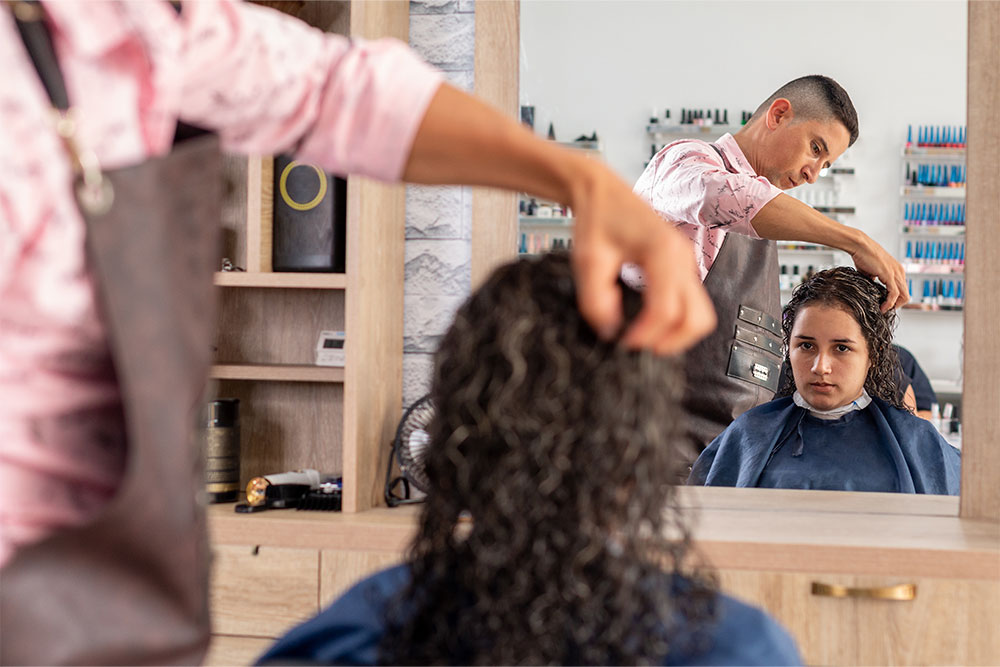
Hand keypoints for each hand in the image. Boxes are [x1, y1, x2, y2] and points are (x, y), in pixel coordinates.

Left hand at [569, 161, 715, 354]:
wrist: (603, 192)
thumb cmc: (597, 219)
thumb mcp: (588, 261)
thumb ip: (596, 301)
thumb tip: (611, 333)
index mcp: (663, 252)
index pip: (667, 310)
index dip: (645, 335)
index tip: (622, 343)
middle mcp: (682, 258)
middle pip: (698, 319)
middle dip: (671, 342)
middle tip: (639, 346)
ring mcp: (686, 264)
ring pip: (700, 315)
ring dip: (675, 335)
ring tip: (642, 336)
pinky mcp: (682, 268)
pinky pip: (691, 305)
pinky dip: (674, 322)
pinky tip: (646, 321)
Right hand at [850, 236, 908, 311]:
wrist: (860, 245)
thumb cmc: (863, 255)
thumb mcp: (870, 271)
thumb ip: (874, 280)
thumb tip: (871, 289)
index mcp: (897, 270)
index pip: (902, 289)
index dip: (895, 300)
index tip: (884, 305)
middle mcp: (900, 271)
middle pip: (906, 295)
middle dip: (896, 305)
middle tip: (884, 310)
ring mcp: (896, 273)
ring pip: (903, 296)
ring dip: (894, 306)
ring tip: (883, 310)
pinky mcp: (890, 275)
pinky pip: (894, 294)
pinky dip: (889, 303)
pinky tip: (882, 307)